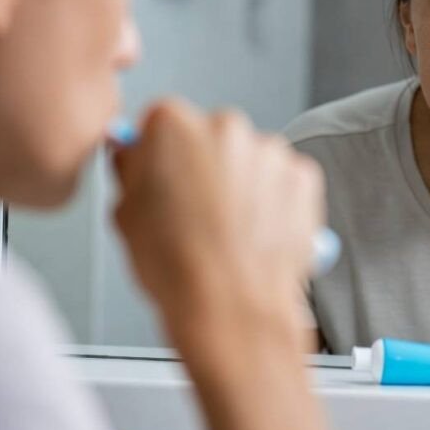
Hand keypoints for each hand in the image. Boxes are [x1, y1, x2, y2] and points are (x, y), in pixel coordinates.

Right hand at [110, 99, 324, 347]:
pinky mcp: (303, 176)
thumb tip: (134, 155)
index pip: (162, 122)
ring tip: (229, 231)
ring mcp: (269, 149)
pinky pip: (284, 181)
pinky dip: (275, 201)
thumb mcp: (126, 215)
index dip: (160, 154)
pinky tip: (256, 233)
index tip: (163, 176)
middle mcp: (225, 125)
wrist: (231, 307)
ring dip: (243, 183)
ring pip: (251, 158)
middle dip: (205, 166)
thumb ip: (131, 172)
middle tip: (196, 212)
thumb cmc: (178, 268)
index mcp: (173, 125)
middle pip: (211, 136)